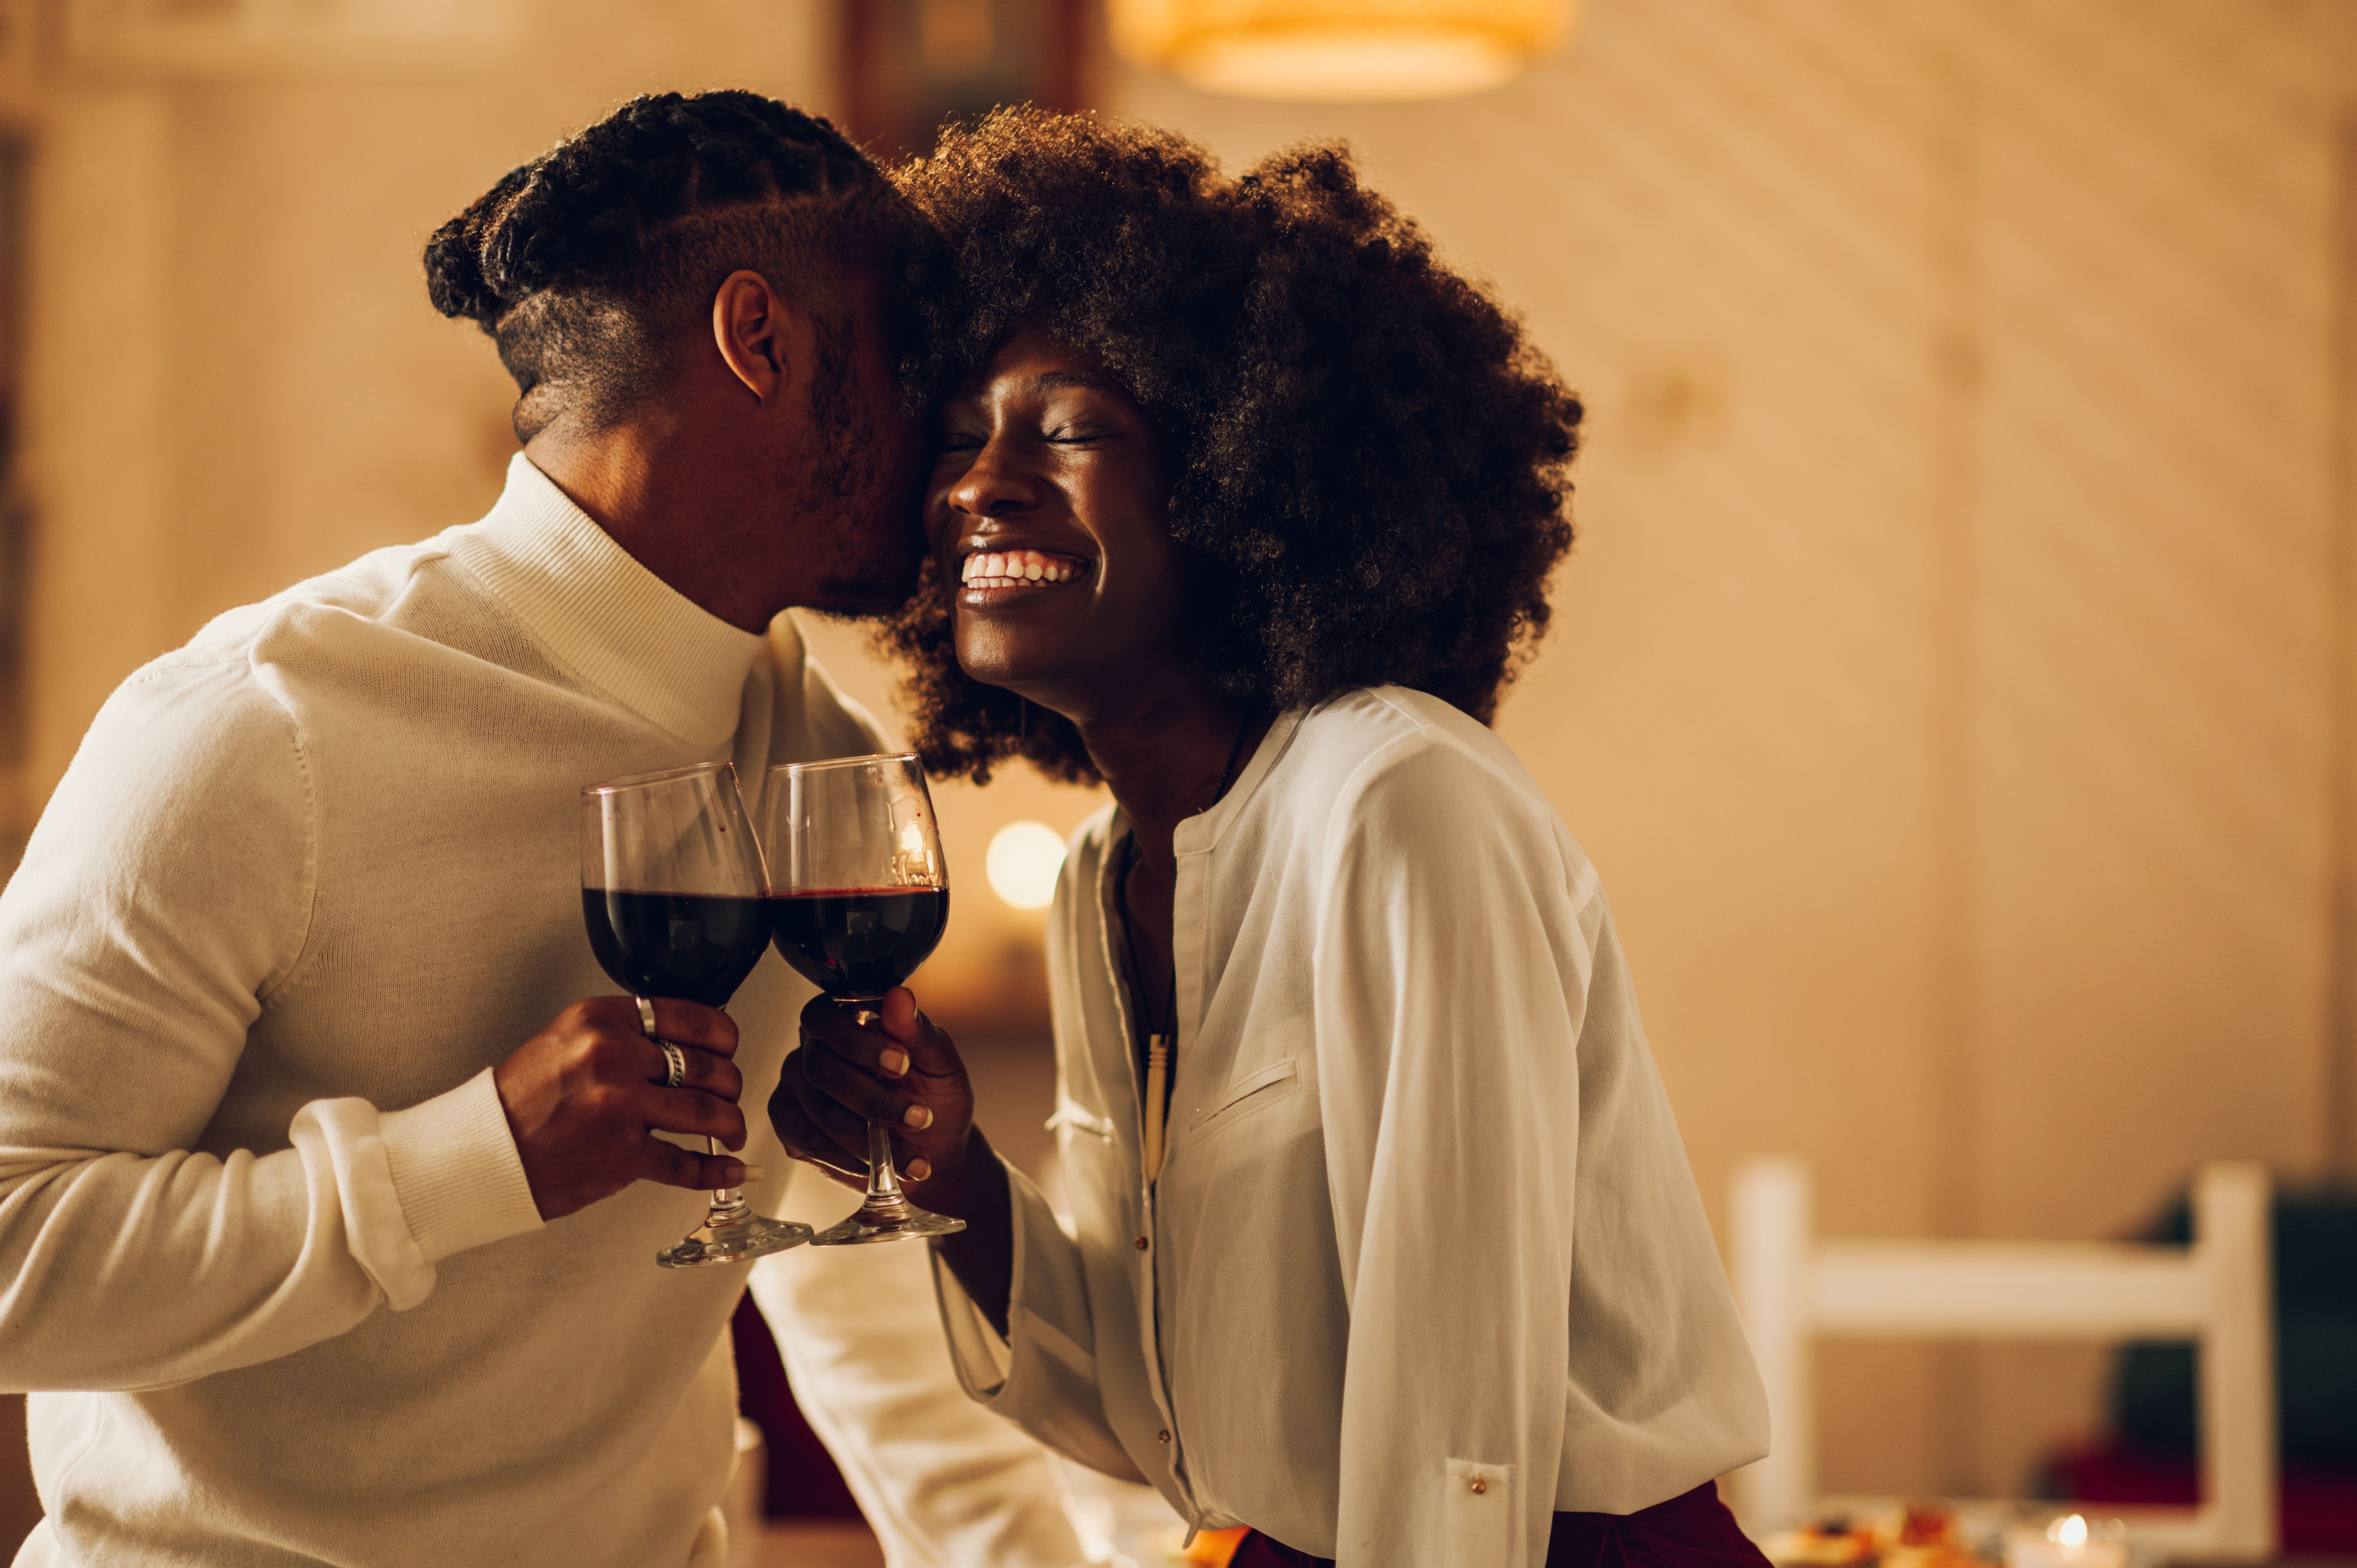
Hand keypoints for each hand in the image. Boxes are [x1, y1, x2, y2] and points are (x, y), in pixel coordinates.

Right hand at [493, 996, 747, 1220]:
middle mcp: (612, 1057)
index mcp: (601, 1020)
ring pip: (705, 1111)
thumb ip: (621, 1035)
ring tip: (731, 1131)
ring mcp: (619, 1107)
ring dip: (729, 1124)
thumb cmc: (520, 1100)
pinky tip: (729, 1169)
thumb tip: (681, 1044)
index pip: (689, 1016)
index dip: (723, 1036)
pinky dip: (715, 1170)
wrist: (483, 1150)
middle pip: (705, 1066)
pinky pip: (685, 1164)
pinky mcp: (622, 1155)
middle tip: (729, 1095)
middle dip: (729, 1085)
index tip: (729, 1047)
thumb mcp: (565, 1040)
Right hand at [772, 988, 977, 1195]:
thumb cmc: (937, 1098)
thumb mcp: (941, 1065)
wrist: (936, 1151)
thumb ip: (918, 1032)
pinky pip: (811, 1142)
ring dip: (870, 1138)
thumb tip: (899, 995)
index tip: (901, 1065)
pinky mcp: (791, 1126)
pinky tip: (883, 1166)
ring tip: (914, 1155)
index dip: (857, 1043)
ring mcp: (796, 1087)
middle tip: (918, 1118)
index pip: (825, 1016)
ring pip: (821, 1111)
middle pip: (821, 1068)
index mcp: (845, 1019)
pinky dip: (851, 1158)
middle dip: (874, 1099)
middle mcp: (812, 1048)